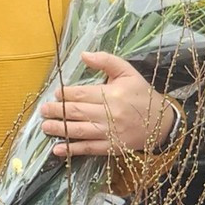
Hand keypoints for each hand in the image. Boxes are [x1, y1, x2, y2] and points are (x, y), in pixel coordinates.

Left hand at [41, 51, 177, 156]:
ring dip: (59, 129)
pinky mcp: (112, 147)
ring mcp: (110, 132)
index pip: (82, 94)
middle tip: (43, 110)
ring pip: (79, 130)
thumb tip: (84, 54)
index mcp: (112, 94)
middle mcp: (109, 114)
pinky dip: (72, 149)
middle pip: (76, 112)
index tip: (56, 93)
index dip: (65, 94)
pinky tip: (58, 150)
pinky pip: (89, 148)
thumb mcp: (128, 72)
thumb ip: (106, 61)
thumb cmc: (141, 95)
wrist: (162, 122)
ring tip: (45, 126)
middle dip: (56, 111)